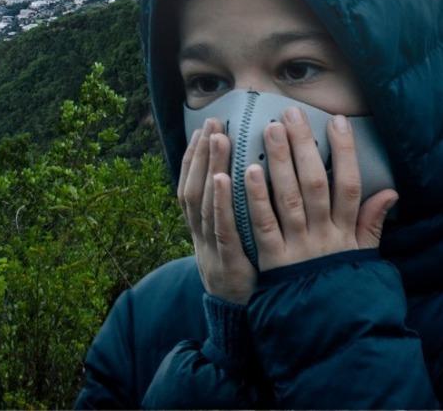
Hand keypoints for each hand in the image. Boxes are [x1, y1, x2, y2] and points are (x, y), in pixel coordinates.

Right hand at [178, 117, 255, 304]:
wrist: (239, 320)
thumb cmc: (244, 272)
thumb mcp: (235, 239)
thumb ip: (236, 211)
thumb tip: (250, 173)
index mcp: (202, 226)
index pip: (192, 183)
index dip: (195, 155)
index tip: (205, 127)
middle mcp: (200, 232)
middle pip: (194, 185)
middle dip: (201, 152)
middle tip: (212, 122)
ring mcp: (210, 246)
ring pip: (203, 200)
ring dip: (208, 166)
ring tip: (217, 137)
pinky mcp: (226, 260)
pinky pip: (220, 226)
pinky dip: (219, 201)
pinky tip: (222, 177)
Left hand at [246, 106, 398, 272]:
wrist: (328, 335)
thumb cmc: (343, 288)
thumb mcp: (363, 258)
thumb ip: (372, 224)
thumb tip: (392, 191)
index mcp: (346, 233)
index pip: (350, 184)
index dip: (345, 152)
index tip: (338, 120)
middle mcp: (324, 237)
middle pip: (315, 184)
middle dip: (303, 146)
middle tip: (290, 113)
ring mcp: (299, 248)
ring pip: (289, 198)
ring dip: (279, 162)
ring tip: (269, 129)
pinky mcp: (274, 262)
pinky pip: (265, 225)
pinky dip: (256, 198)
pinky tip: (247, 172)